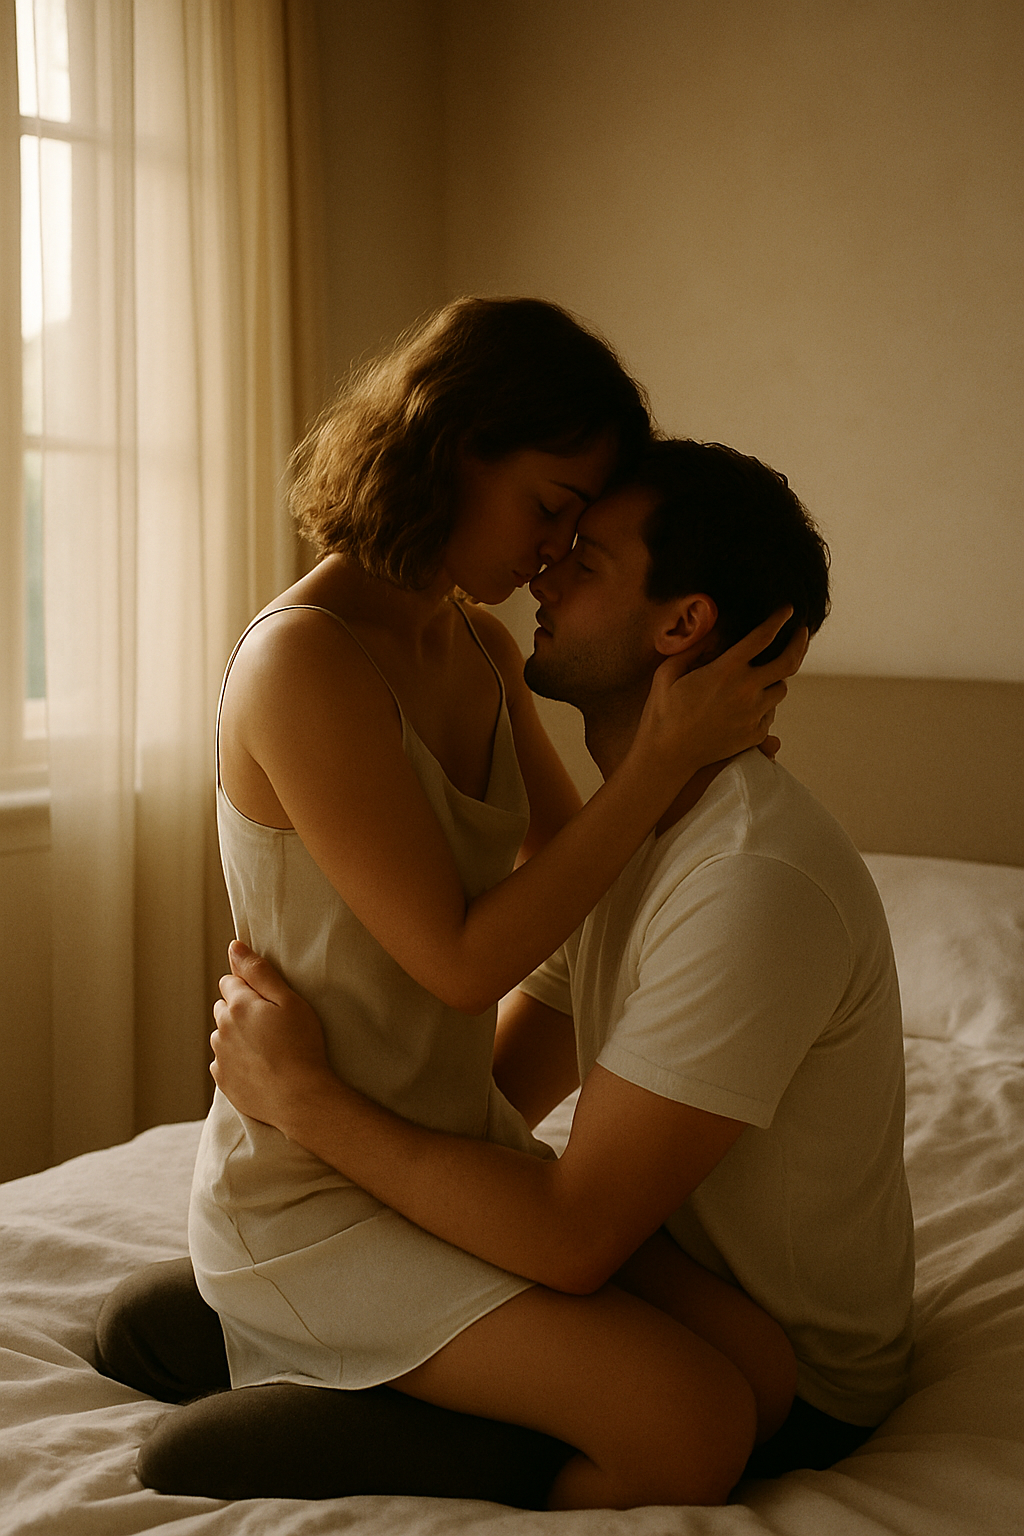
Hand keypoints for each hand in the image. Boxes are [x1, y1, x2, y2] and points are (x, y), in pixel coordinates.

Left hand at [210, 941, 331, 1128]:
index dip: (249, 986)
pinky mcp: (223, 1079)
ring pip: (222, 1034)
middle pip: (223, 1007)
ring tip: (266, 1046)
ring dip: (236, 1035)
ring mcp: (220, 1055)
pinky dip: (236, 1059)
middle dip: (240, 1009)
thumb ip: (259, 971)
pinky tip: (259, 1065)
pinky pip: (223, 1060)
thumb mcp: (289, 1001)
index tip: (269, 1000)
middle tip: (271, 1023)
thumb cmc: (302, 1045)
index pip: (229, 981)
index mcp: (238, 1005)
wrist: (300, 1097)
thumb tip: (234, 947)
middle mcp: (222, 1028)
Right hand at [639, 609, 806, 770]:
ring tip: (766, 673)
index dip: (778, 619)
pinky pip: (770, 714)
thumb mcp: (669, 672)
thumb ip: (695, 648)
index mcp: (726, 670)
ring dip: (776, 678)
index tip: (787, 609)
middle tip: (802, 632)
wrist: (667, 755)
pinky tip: (750, 702)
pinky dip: (764, 705)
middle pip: (789, 662)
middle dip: (800, 642)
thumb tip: (715, 632)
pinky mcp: (755, 734)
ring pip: (781, 689)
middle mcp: (746, 691)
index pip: (763, 637)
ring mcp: (753, 715)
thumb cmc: (663, 711)